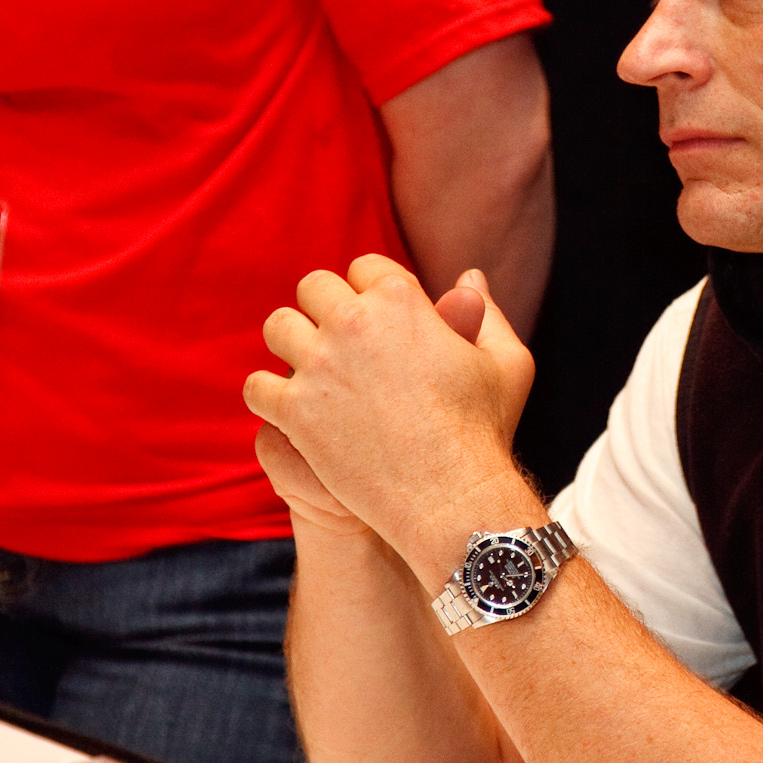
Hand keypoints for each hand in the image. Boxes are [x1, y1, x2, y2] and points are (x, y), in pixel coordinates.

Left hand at [244, 256, 536, 578]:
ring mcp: (319, 364)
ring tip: (307, 368)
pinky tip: (289, 408)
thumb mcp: (506, 362)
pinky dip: (268, 395)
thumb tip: (469, 277)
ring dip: (290, 341)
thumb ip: (486, 313)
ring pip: (278, 327)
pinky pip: (257, 386)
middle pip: (313, 287)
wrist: (451, 495)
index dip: (368, 289)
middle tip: (335, 340)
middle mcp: (353, 321)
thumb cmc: (484, 430)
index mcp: (401, 299)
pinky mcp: (295, 410)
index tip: (373, 316)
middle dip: (323, 308)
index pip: (363, 267)